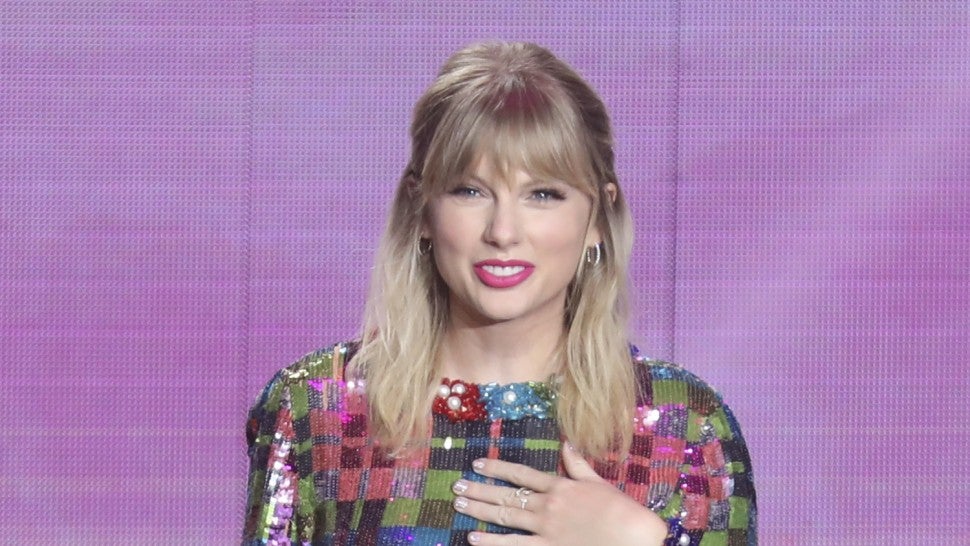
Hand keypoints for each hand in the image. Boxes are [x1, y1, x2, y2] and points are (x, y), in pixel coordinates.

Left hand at [451, 442, 668, 544]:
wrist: (633, 537)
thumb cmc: (621, 512)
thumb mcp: (600, 484)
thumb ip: (578, 465)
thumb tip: (566, 443)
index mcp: (560, 486)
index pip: (521, 474)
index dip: (497, 468)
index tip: (478, 464)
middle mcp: (548, 505)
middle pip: (507, 495)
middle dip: (480, 490)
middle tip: (458, 485)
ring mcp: (545, 528)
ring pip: (505, 516)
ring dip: (480, 510)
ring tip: (460, 503)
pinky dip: (492, 542)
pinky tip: (474, 538)